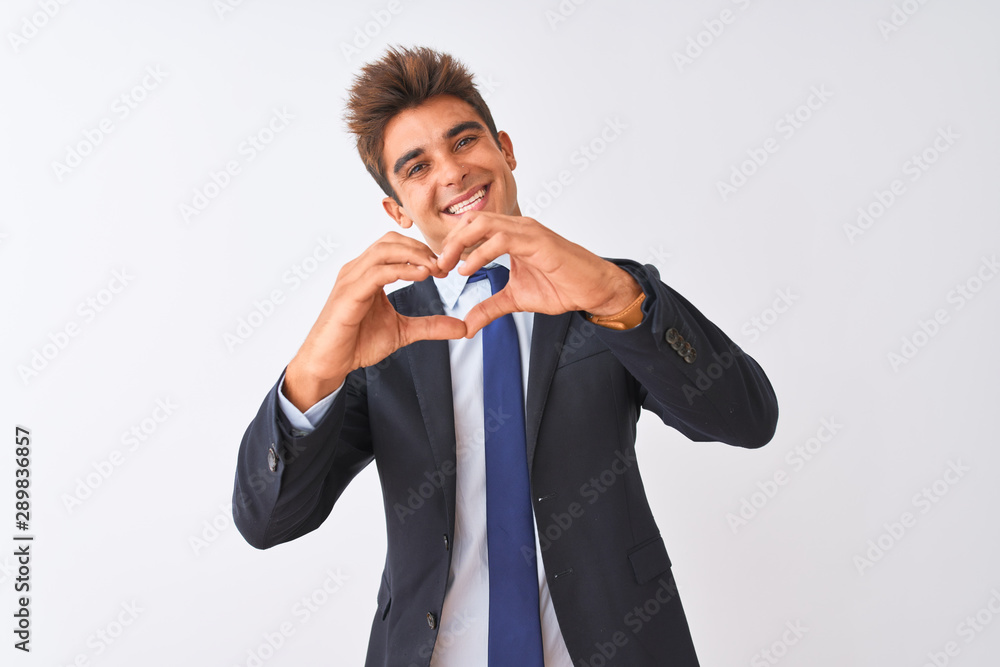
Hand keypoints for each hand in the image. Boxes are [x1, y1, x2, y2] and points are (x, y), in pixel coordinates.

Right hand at [284, 232, 466, 410]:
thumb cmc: (357, 343)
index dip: (422, 250)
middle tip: (444, 265)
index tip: (445, 266)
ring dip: (415, 256)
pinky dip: (402, 270)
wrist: (328, 363)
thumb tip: (462, 328)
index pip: (395, 245)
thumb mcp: (402, 332)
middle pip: (391, 241)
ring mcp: (351, 279)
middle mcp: (357, 270)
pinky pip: (377, 273)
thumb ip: (430, 326)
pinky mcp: (348, 294)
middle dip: (421, 248)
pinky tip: (422, 275)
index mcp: (368, 273)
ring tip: (436, 269)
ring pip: (384, 251)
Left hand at [435, 213, 642, 336]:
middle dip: (450, 241)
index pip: (472, 228)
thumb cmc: (561, 286)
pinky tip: (468, 269)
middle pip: (472, 220)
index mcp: (511, 235)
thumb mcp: (516, 299)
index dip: (452, 244)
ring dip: (460, 244)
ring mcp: (528, 231)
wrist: (594, 289)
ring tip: (448, 267)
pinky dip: (481, 252)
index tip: (440, 267)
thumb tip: (467, 326)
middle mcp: (518, 227)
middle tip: (437, 266)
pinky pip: (502, 238)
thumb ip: (490, 307)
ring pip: (483, 223)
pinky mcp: (538, 241)